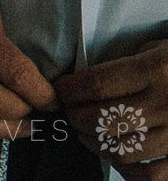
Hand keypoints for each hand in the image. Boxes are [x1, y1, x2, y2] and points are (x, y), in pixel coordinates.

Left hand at [56, 38, 167, 168]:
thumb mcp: (159, 48)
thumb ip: (127, 65)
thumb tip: (85, 84)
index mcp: (157, 69)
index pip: (97, 84)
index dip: (69, 91)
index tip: (59, 91)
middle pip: (103, 120)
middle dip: (77, 118)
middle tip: (70, 113)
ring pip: (123, 150)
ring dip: (95, 144)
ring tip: (88, 134)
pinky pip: (152, 174)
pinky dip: (129, 171)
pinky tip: (119, 158)